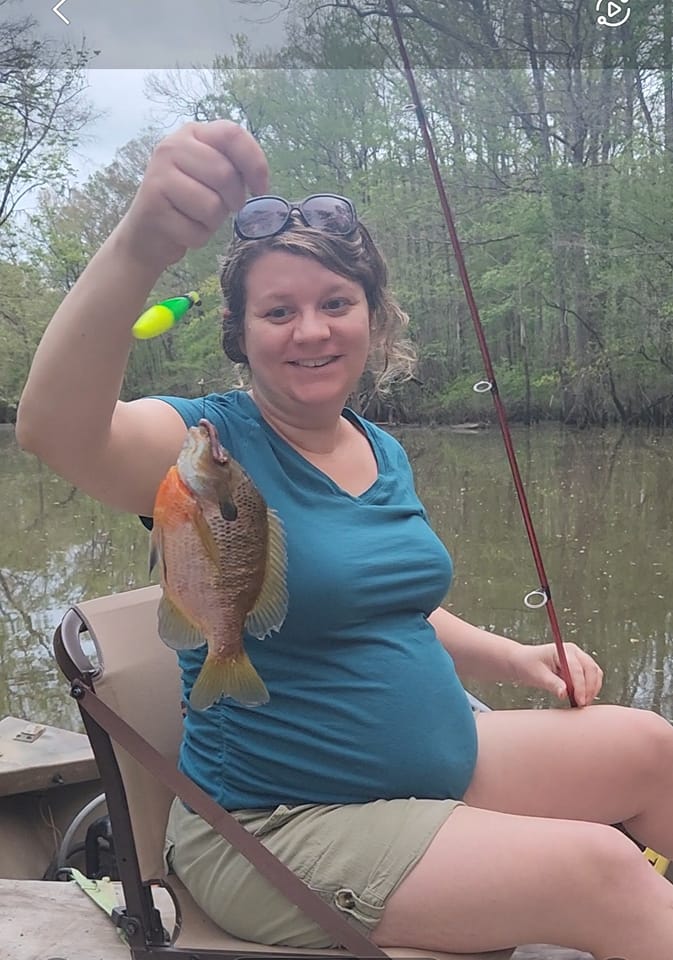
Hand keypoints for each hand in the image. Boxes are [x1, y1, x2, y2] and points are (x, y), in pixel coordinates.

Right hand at [116, 120, 268, 270]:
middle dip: (233, 200)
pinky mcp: (152, 205)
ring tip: (197, 218)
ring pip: (212, 206)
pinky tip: (182, 230)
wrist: (148, 232)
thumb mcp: (213, 176)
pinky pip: (196, 231)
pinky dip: (198, 238)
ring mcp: (158, 174)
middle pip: (225, 174)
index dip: (255, 163)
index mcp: (192, 133)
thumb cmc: (189, 202)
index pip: (232, 134)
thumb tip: (259, 179)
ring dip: (213, 222)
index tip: (260, 189)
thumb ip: (233, 166)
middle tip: (224, 208)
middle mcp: (171, 146)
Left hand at [511, 642, 603, 706]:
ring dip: (592, 689)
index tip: (579, 701)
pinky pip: (592, 678)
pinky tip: (582, 699)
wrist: (522, 662)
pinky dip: (590, 689)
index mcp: (564, 650)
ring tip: (582, 703)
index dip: (580, 686)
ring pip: (595, 674)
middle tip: (582, 704)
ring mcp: (579, 659)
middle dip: (589, 688)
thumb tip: (564, 694)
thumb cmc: (527, 665)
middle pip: (591, 669)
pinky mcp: (580, 668)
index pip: (577, 668)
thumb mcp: (537, 676)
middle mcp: (574, 653)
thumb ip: (552, 684)